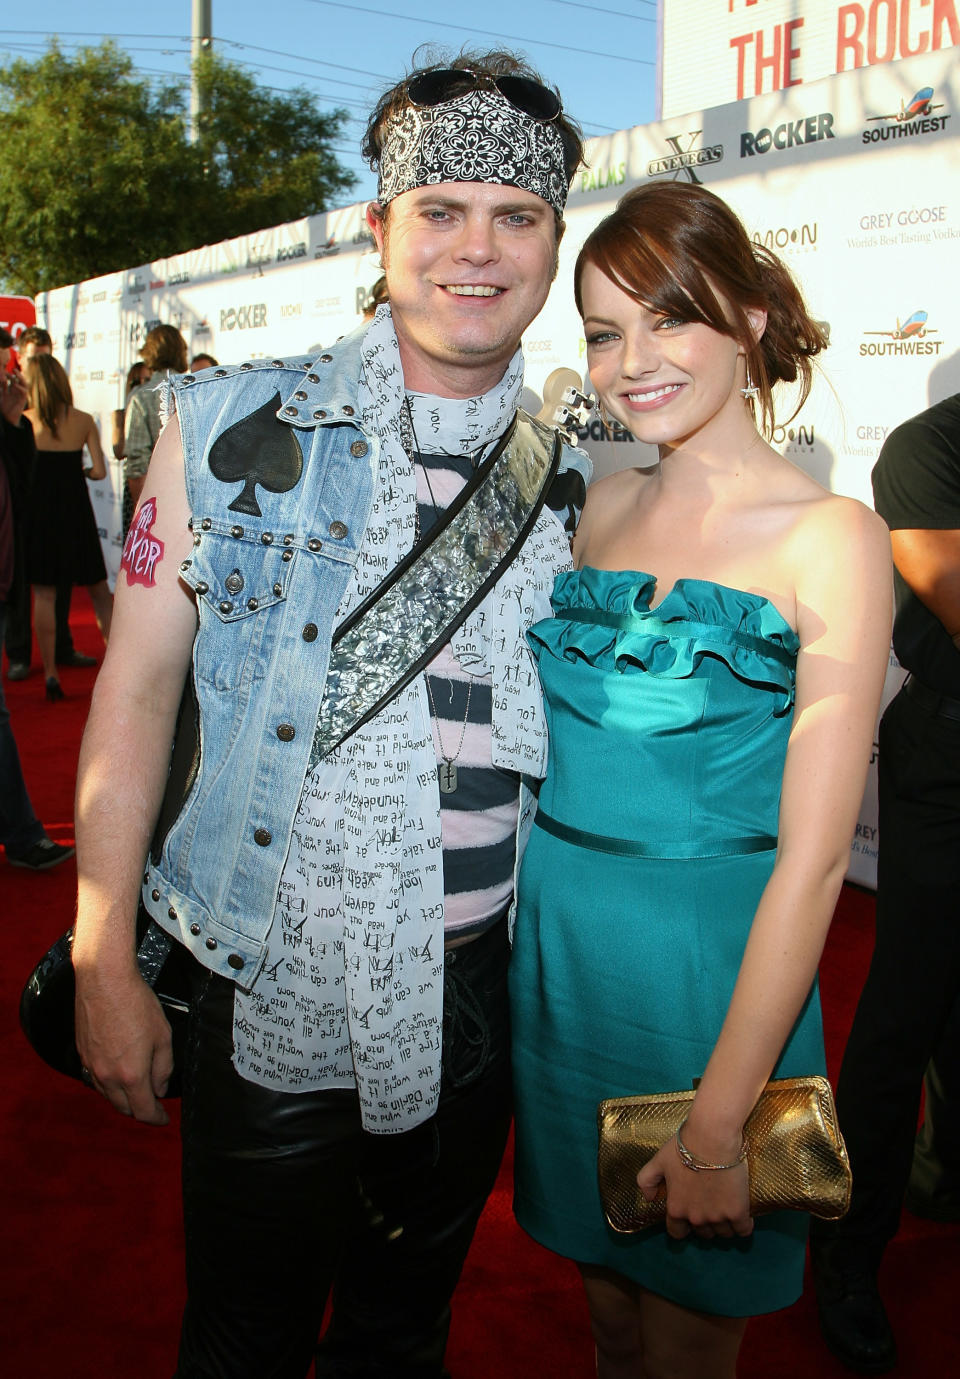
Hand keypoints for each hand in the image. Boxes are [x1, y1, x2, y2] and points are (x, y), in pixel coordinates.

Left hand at [0, 369, 27, 424]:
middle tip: (12, 369)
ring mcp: (20, 394)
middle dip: (16, 374)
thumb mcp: (0, 396)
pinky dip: (20, 387)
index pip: (11, 379)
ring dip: (20, 378)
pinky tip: (15, 385)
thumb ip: (0, 389)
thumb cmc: (3, 408)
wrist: (8, 418)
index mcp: (10, 390)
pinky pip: (24, 391)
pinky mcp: (23, 399)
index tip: (3, 370)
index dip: (8, 374)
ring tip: (16, 373)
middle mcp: (16, 391)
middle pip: (18, 380)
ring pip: (23, 384)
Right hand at [75, 966, 173, 1124]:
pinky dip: (108, 1083)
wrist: (104, 980)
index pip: (144, 1111)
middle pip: (124, 1107)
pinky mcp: (82, 1054)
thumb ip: (164, 1067)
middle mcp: (108, 1076)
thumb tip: (160, 1088)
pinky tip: (117, 1073)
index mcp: (131, 1075)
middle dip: (140, 1110)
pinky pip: (95, 1079)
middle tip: (153, 1104)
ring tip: (137, 1089)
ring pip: (108, 1095)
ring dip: (123, 1097)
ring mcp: (92, 1066)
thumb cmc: (135, 1003)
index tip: (163, 1118)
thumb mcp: (163, 1035)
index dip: (156, 1119)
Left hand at [637, 1136, 753, 1240]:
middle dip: (706, 1224)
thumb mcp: (658, 1160)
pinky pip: (743, 1230)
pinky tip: (744, 1215)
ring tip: (728, 1208)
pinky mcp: (737, 1212)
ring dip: (725, 1225)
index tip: (690, 1218)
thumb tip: (648, 1199)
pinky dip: (744, 1226)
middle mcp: (696, 1218)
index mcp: (676, 1208)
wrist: (712, 1138)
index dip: (683, 1227)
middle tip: (711, 1206)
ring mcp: (717, 1217)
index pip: (677, 1233)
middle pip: (704, 1234)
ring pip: (724, 1234)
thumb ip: (647, 1180)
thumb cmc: (684, 1147)